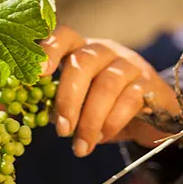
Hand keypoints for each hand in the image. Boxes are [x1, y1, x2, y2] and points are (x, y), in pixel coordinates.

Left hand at [40, 26, 181, 156]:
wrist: (148, 118)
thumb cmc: (101, 108)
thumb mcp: (77, 103)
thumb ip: (56, 102)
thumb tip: (32, 114)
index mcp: (79, 49)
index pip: (63, 37)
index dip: (49, 51)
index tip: (38, 74)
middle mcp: (103, 50)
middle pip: (82, 63)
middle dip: (68, 99)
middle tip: (61, 130)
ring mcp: (129, 63)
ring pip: (106, 84)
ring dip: (90, 120)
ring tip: (81, 146)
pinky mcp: (150, 83)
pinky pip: (129, 99)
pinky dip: (112, 122)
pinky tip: (101, 138)